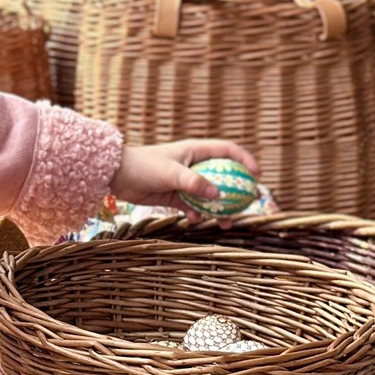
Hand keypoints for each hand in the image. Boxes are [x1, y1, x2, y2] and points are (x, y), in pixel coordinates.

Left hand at [112, 140, 260, 211]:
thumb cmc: (144, 166)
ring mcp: (185, 181)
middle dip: (236, 191)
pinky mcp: (175, 195)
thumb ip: (194, 183)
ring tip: (225, 223)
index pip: (228, 151)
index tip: (256, 175)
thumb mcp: (171, 173)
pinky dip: (197, 213)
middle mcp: (194, 164)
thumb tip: (218, 194)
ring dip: (218, 208)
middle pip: (223, 176)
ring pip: (209, 195)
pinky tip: (195, 220)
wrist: (118, 176)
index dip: (245, 160)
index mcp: (196, 150)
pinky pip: (193, 206)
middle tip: (247, 204)